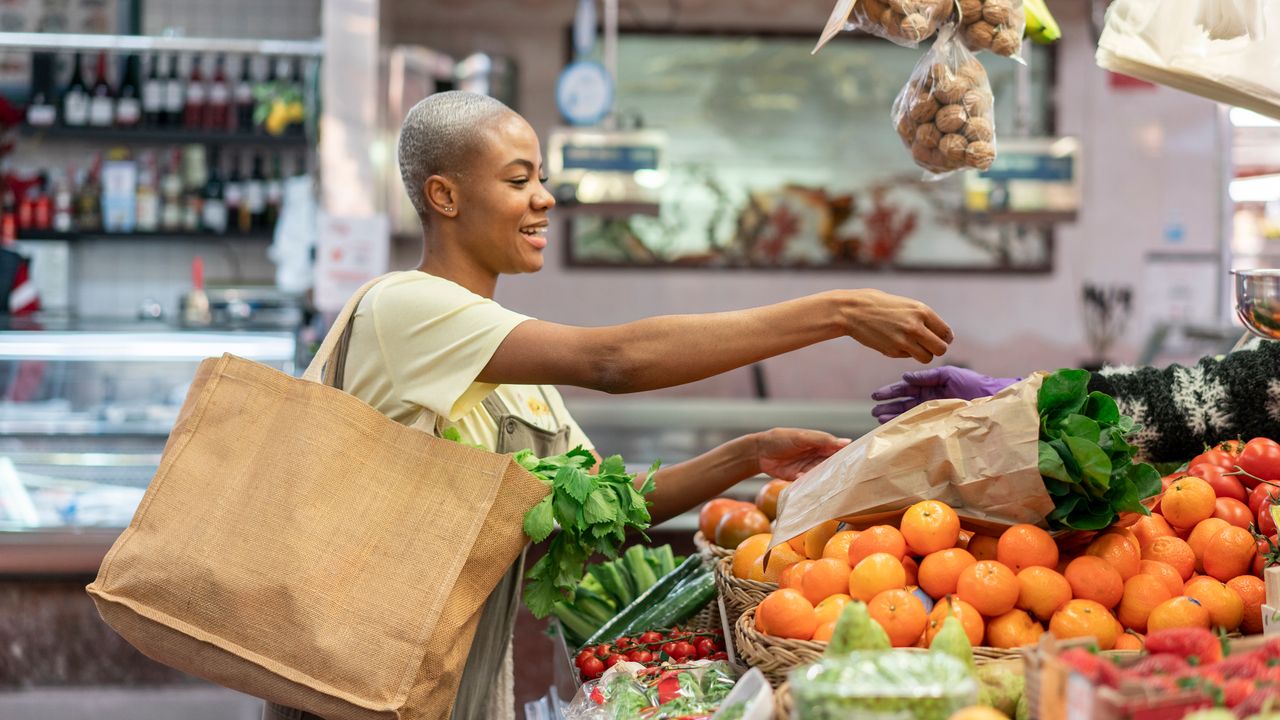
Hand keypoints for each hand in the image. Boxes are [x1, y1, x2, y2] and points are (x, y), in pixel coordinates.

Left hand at [752, 428, 851, 480]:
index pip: (839, 450)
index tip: (860, 463)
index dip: (848, 456)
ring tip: (832, 483)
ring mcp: (809, 468)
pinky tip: (812, 484)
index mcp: (820, 444)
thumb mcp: (802, 437)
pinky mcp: (800, 478)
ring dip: (826, 479)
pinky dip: (812, 485)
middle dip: (839, 471)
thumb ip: (823, 440)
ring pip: (823, 475)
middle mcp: (817, 456)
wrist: (759, 452)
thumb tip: (847, 442)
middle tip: (849, 478)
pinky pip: (810, 483)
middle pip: (833, 465)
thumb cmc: (781, 438)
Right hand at [842, 289, 953, 362]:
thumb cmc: (878, 305)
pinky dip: (904, 353)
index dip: (943, 338)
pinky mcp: (893, 351)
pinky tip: (893, 342)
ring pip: (927, 358)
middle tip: (927, 346)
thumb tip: (935, 333)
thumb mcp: (905, 305)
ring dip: (922, 354)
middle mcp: (917, 327)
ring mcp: (905, 341)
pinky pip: (908, 357)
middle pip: (941, 349)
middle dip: (936, 349)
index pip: (946, 333)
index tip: (936, 338)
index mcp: (922, 311)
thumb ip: (921, 318)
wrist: (853, 310)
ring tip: (912, 346)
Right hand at [869, 365, 1020, 423]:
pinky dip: (905, 424)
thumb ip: (926, 376)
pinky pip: (918, 423)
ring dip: (893, 415)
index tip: (876, 395)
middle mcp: (929, 399)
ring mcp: (933, 411)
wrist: (990, 399)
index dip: (891, 391)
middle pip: (903, 402)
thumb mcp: (948, 374)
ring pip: (907, 413)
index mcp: (930, 385)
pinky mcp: (938, 421)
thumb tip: (905, 376)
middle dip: (888, 405)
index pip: (905, 387)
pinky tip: (893, 425)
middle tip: (873, 410)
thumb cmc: (972, 383)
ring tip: (878, 418)